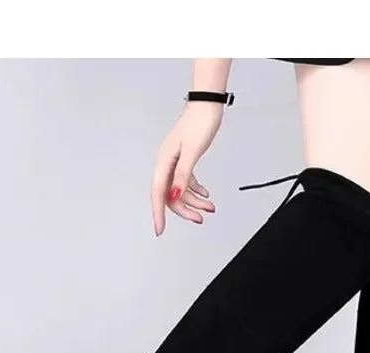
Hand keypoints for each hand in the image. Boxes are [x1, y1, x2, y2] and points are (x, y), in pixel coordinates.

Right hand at [151, 102, 220, 235]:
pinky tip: (206, 194)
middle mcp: (166, 163)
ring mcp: (175, 161)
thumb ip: (183, 175)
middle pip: (171, 195)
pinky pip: (186, 181)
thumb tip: (176, 195)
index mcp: (164, 161)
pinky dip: (196, 189)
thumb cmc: (199, 124)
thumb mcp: (192, 152)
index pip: (158, 193)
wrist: (207, 106)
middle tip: (200, 219)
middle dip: (185, 209)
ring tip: (211, 207)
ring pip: (180, 190)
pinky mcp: (184, 158)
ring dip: (195, 200)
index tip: (160, 230)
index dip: (158, 213)